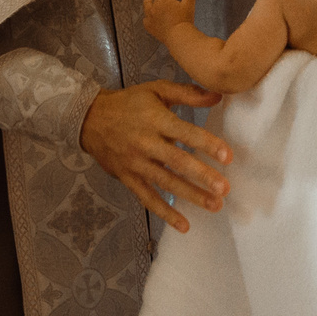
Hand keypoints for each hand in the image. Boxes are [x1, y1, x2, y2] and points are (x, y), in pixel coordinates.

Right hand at [80, 79, 228, 232]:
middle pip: (177, 161)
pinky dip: (165, 213)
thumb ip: (187, 93)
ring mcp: (136, 163)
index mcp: (156, 120)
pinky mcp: (128, 178)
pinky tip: (184, 225)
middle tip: (223, 188)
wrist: (89, 119)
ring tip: (214, 205)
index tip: (227, 157)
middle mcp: (146, 143)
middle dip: (201, 176)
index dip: (206, 145)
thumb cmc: (128, 103)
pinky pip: (148, 198)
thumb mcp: (156, 90)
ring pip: (165, 182)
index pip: (185, 133)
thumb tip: (218, 96)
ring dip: (191, 195)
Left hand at [142, 0, 193, 41]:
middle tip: (173, 0)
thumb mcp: (189, 5)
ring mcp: (151, 16)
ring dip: (148, 1)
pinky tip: (148, 17)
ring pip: (148, 5)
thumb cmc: (184, 21)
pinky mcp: (150, 26)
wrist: (179, 36)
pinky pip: (146, 19)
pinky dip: (147, 17)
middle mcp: (155, 6)